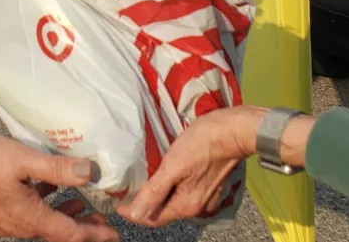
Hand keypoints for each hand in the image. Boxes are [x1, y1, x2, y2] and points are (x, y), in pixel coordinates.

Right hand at [0, 132, 118, 241]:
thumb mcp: (24, 161)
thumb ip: (58, 169)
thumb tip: (90, 173)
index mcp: (31, 219)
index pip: (71, 235)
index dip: (95, 235)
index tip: (115, 236)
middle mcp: (20, 226)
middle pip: (59, 231)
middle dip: (83, 225)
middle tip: (103, 218)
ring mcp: (7, 219)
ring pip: (44, 221)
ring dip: (65, 212)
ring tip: (81, 201)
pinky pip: (29, 211)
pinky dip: (46, 202)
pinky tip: (47, 183)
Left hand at [117, 107, 264, 226]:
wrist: (233, 130)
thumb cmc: (202, 144)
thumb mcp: (173, 165)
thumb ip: (155, 191)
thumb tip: (135, 214)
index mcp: (186, 205)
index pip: (153, 218)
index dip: (133, 212)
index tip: (116, 202)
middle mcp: (196, 206)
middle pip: (163, 210)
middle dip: (143, 202)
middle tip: (124, 189)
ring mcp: (204, 195)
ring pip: (173, 199)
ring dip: (156, 192)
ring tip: (138, 178)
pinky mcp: (207, 182)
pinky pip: (182, 189)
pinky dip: (169, 185)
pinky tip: (161, 171)